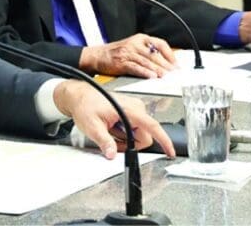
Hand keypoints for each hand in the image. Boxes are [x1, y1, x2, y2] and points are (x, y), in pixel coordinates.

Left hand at [53, 80, 174, 158]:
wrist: (80, 96)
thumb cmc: (85, 105)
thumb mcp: (92, 127)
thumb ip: (104, 142)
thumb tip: (112, 155)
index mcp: (129, 110)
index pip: (152, 126)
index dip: (164, 140)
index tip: (170, 151)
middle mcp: (136, 108)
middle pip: (144, 137)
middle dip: (130, 144)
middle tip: (112, 141)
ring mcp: (135, 109)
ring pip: (139, 135)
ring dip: (126, 139)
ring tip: (110, 131)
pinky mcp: (132, 112)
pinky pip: (135, 130)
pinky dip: (125, 134)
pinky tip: (113, 128)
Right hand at [78, 34, 176, 77]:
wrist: (97, 55)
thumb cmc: (116, 53)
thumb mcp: (134, 47)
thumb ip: (148, 52)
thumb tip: (166, 64)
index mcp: (140, 38)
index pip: (160, 44)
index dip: (170, 55)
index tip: (177, 65)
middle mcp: (135, 43)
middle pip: (155, 55)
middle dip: (166, 65)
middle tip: (174, 74)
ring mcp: (128, 52)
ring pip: (147, 62)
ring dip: (158, 70)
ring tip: (166, 77)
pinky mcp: (121, 62)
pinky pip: (135, 67)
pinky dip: (144, 72)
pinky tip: (151, 76)